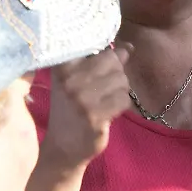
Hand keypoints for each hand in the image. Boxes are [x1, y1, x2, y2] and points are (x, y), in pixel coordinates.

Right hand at [43, 46, 131, 168]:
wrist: (63, 146)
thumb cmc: (72, 108)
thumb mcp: (78, 80)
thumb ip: (103, 60)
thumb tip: (128, 47)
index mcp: (63, 65)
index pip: (96, 45)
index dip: (107, 53)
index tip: (103, 65)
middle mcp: (69, 79)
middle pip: (113, 60)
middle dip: (116, 74)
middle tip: (104, 89)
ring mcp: (81, 98)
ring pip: (121, 80)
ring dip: (120, 91)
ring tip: (106, 101)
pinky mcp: (94, 116)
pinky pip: (123, 99)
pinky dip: (121, 106)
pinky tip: (108, 112)